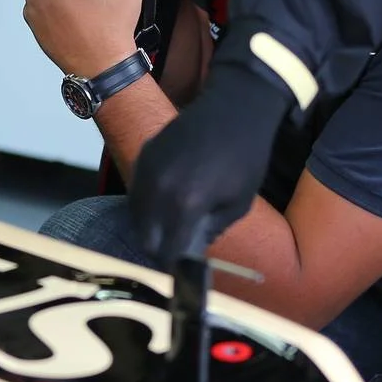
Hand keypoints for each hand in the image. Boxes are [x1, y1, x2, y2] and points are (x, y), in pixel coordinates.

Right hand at [128, 58, 297, 263]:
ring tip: (173, 227)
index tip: (183, 273)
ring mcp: (146, 170)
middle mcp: (157, 188)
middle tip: (178, 253)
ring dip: (151, 227)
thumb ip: (209, 231)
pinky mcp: (144, 156)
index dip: (175, 267)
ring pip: (136, 215)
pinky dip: (148, 204)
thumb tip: (190, 250)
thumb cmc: (246, 159)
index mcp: (185, 204)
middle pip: (145, 237)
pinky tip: (168, 202)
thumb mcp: (237, 204)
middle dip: (160, 250)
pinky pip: (137, 191)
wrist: (234, 108)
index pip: (167, 251)